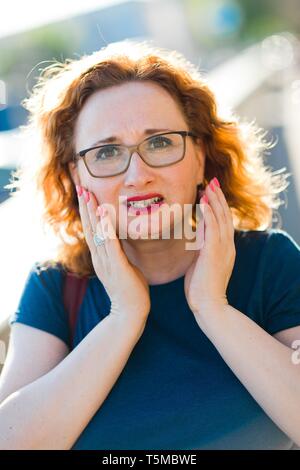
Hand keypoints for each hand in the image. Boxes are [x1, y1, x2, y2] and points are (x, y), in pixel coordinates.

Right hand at [76, 186, 150, 327]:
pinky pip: (110, 245)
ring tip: (87, 194)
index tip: (85, 192)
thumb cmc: (130, 289)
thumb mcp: (123, 265)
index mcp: (101, 256)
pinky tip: (104, 215)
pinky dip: (106, 229)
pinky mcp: (116, 267)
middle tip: (80, 185)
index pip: (92, 229)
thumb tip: (119, 238)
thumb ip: (119, 251)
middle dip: (84, 205)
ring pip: (96, 233)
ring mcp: (106, 262)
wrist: (131, 313)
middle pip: (89, 226)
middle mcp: (99, 257)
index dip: (87, 211)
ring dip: (91, 212)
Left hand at [184, 177, 235, 315]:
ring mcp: (223, 248)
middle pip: (225, 216)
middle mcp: (227, 246)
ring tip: (207, 186)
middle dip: (218, 198)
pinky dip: (208, 213)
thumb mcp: (203, 264)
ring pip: (220, 218)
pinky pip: (212, 228)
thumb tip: (196, 240)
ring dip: (214, 201)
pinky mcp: (213, 252)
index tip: (211, 192)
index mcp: (225, 248)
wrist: (208, 305)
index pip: (224, 222)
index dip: (219, 206)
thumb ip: (202, 250)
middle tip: (212, 182)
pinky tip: (202, 202)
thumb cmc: (202, 287)